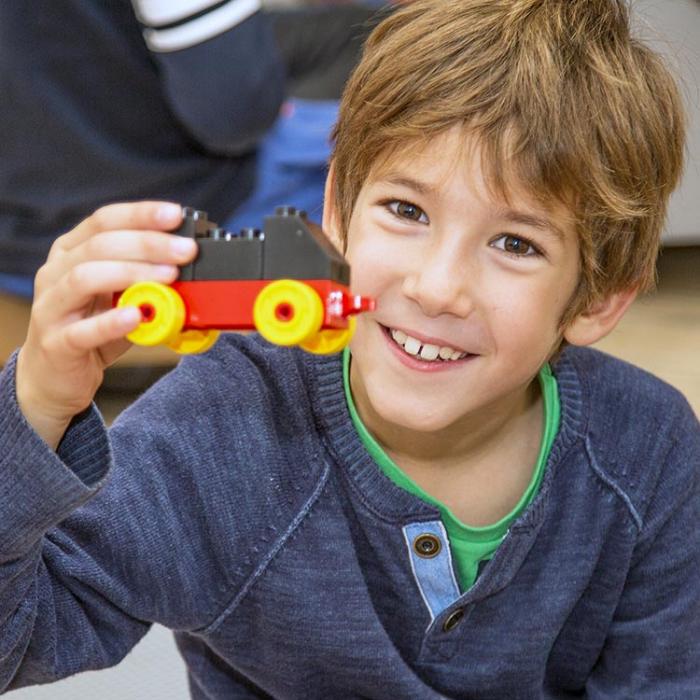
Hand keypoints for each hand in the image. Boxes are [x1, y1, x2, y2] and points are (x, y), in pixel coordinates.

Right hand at [16, 201, 196, 448]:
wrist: (57, 376)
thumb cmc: (93, 329)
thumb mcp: (122, 297)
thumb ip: (147, 280)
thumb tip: (189, 266)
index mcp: (72, 252)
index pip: (105, 220)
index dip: (141, 214)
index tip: (176, 215)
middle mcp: (55, 273)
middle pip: (100, 245)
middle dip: (148, 244)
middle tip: (185, 250)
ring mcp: (51, 307)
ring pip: (85, 277)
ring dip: (132, 274)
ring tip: (168, 277)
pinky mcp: (55, 343)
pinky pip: (82, 330)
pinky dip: (111, 322)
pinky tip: (136, 316)